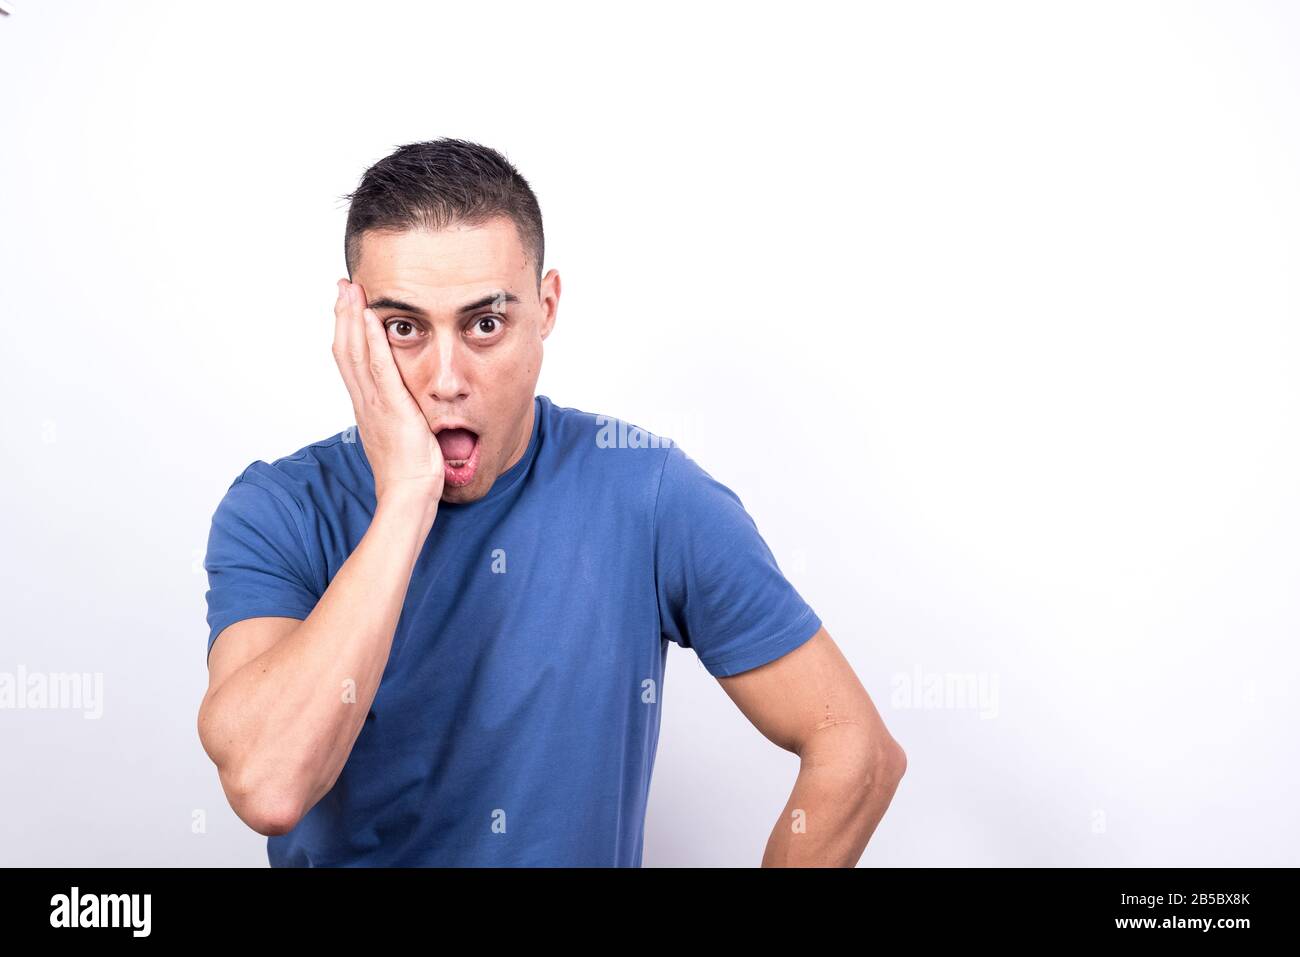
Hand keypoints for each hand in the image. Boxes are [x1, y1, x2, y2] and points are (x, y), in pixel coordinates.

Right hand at [332, 278, 443, 512]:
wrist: (409, 495)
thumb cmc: (411, 473)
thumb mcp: (403, 437)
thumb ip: (400, 419)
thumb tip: (407, 411)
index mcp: (367, 408)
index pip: (351, 362)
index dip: (347, 332)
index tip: (347, 307)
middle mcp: (364, 402)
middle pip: (345, 350)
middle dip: (343, 315)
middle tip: (343, 286)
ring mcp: (374, 403)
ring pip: (354, 352)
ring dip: (352, 318)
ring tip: (350, 289)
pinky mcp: (391, 406)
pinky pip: (378, 367)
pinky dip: (371, 340)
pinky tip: (371, 317)